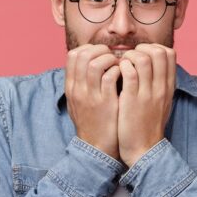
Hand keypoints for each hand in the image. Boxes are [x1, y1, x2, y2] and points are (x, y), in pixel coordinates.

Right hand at [65, 44, 120, 158]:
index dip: (89, 48)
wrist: (97, 148)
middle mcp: (78, 89)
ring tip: (119, 64)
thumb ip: (81, 82)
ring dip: (110, 59)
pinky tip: (124, 75)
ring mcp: (91, 96)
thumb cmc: (92, 122)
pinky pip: (109, 77)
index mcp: (71, 87)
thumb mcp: (78, 102)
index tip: (101, 53)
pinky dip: (118, 70)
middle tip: (112, 56)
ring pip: (95, 63)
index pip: (73, 55)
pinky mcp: (106, 103)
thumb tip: (90, 63)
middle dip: (100, 50)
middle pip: (82, 55)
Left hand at [117, 44, 175, 166]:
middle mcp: (160, 88)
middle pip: (159, 52)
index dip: (154, 48)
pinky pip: (129, 73)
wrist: (144, 150)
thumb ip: (159, 84)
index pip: (169, 54)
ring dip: (129, 56)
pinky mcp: (132, 100)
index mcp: (168, 87)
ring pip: (143, 59)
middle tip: (130, 57)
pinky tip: (116, 74)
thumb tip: (152, 66)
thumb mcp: (161, 103)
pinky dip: (122, 67)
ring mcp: (147, 93)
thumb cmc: (148, 125)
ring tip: (122, 64)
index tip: (141, 55)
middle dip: (142, 48)